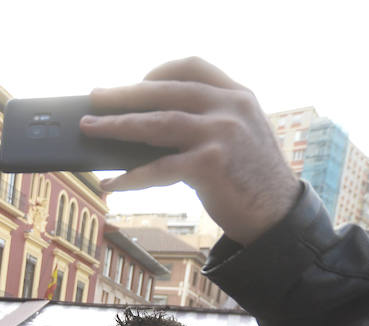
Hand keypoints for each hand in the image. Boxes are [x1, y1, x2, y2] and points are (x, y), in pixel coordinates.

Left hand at [82, 58, 299, 245]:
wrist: (277, 215)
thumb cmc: (251, 179)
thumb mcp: (238, 136)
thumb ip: (208, 121)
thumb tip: (149, 124)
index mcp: (237, 95)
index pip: (193, 66)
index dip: (160, 71)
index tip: (137, 82)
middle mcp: (230, 108)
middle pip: (165, 91)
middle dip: (124, 95)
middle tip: (95, 99)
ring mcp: (220, 134)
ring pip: (156, 123)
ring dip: (117, 125)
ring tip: (90, 128)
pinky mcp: (209, 164)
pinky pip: (158, 169)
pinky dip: (130, 178)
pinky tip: (111, 184)